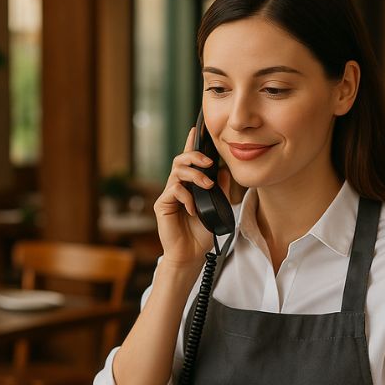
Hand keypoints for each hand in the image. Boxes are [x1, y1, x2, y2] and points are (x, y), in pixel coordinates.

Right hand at [153, 127, 230, 267]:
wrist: (191, 254)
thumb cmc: (202, 232)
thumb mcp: (217, 208)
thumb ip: (220, 189)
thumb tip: (223, 171)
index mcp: (189, 185)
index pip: (190, 161)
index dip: (191, 144)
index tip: (196, 129)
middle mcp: (177, 187)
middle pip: (181, 160)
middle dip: (195, 156)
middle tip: (208, 162)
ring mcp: (169, 195)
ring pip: (177, 172)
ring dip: (194, 175)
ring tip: (206, 186)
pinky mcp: (162, 205)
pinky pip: (173, 190)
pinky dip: (186, 197)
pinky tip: (193, 209)